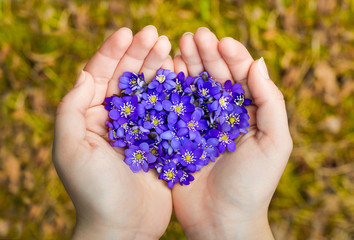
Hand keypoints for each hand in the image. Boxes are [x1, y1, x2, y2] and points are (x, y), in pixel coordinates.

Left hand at [52, 26, 173, 239]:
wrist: (124, 227)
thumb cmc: (94, 192)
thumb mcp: (70, 150)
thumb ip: (71, 110)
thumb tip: (84, 74)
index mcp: (90, 117)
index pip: (99, 75)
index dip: (112, 52)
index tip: (129, 33)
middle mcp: (114, 118)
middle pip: (126, 77)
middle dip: (139, 54)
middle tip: (157, 34)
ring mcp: (139, 128)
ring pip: (148, 89)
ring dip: (157, 67)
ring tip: (170, 48)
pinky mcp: (160, 140)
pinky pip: (166, 109)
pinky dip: (173, 91)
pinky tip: (181, 75)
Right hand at [172, 28, 292, 238]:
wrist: (221, 222)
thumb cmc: (252, 185)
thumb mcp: (274, 143)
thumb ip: (270, 102)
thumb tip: (259, 62)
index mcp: (246, 114)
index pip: (240, 77)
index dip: (231, 57)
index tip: (220, 42)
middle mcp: (221, 115)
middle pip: (214, 77)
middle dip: (205, 55)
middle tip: (193, 36)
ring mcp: (197, 124)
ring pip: (191, 87)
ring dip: (186, 65)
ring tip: (177, 45)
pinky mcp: (177, 136)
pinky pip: (172, 107)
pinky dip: (169, 88)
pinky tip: (164, 71)